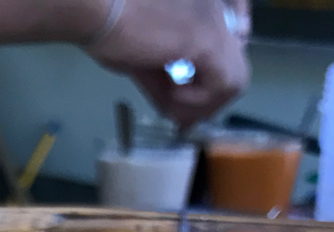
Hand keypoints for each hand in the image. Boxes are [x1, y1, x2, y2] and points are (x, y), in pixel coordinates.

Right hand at [85, 0, 249, 128]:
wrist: (96, 11)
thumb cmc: (110, 28)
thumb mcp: (147, 64)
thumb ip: (168, 85)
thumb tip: (179, 116)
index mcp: (205, 11)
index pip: (233, 54)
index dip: (215, 86)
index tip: (192, 106)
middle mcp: (216, 12)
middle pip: (237, 70)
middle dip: (211, 103)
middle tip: (183, 117)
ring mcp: (215, 23)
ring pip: (235, 81)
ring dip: (204, 105)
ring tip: (173, 105)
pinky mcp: (206, 39)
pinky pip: (221, 84)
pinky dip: (198, 100)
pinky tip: (171, 93)